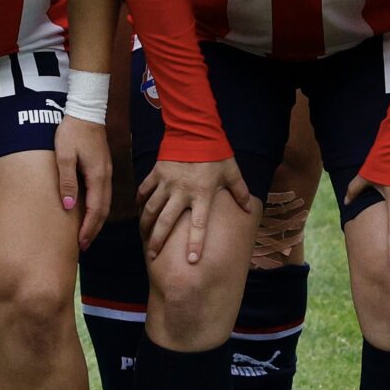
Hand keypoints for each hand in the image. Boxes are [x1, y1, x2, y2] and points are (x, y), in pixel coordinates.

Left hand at [56, 113, 112, 248]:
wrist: (85, 111)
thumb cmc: (72, 132)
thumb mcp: (64, 156)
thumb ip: (67, 182)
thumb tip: (69, 207)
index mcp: (97, 176)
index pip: (96, 210)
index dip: (89, 228)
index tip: (81, 243)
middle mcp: (105, 176)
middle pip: (103, 210)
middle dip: (94, 229)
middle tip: (83, 245)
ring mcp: (106, 171)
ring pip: (105, 203)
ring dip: (97, 220)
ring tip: (86, 233)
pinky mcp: (102, 167)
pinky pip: (103, 194)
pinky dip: (98, 208)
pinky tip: (90, 211)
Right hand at [137, 157, 253, 264]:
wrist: (196, 129)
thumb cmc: (216, 153)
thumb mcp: (231, 172)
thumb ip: (240, 191)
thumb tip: (249, 209)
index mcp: (202, 193)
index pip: (199, 224)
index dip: (196, 242)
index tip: (192, 260)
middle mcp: (182, 191)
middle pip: (166, 221)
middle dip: (158, 240)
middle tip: (153, 256)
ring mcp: (167, 182)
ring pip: (152, 208)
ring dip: (146, 224)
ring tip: (144, 237)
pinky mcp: (157, 172)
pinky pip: (145, 189)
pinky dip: (141, 200)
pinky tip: (139, 209)